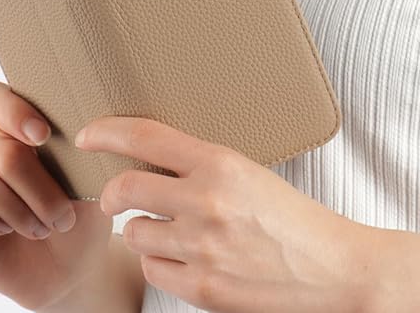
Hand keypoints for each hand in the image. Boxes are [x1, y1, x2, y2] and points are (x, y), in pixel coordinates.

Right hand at [0, 80, 129, 311]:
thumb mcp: (92, 176)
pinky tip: (6, 231)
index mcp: (18, 130)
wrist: (75, 265)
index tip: (44, 136)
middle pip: (0, 151)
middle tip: (63, 215)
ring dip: (20, 212)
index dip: (11, 110)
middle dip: (39, 188)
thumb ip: (80, 146)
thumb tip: (85, 125)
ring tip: (44, 228)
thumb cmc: (84, 212)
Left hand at [75, 116, 374, 312]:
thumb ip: (200, 167)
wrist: (332, 268)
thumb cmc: (293, 216)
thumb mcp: (248, 173)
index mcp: (220, 164)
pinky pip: (153, 269)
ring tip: (167, 229)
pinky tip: (182, 255)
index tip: (87, 135)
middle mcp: (206, 202)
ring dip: (140, 230)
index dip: (108, 132)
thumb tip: (150, 165)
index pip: (146, 138)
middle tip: (114, 197)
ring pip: (134, 234)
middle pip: (124, 189)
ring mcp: (201, 249)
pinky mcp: (202, 288)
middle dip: (112, 193)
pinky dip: (159, 261)